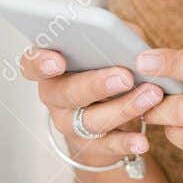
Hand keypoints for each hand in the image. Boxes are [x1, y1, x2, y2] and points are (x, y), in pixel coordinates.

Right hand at [19, 40, 163, 168]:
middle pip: (66, 93)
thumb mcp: (107, 49)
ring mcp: (69, 124)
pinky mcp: (90, 146)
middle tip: (124, 76)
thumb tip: (128, 36)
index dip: (40, 63)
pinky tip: (141, 141)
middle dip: (95, 84)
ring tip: (150, 96)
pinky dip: (125, 143)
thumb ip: (114, 36)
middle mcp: (54, 97)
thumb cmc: (105, 70)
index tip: (58, 60)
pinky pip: (107, 146)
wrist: (107, 116)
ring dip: (123, 108)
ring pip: (90, 120)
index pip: (32, 64)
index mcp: (51, 68)